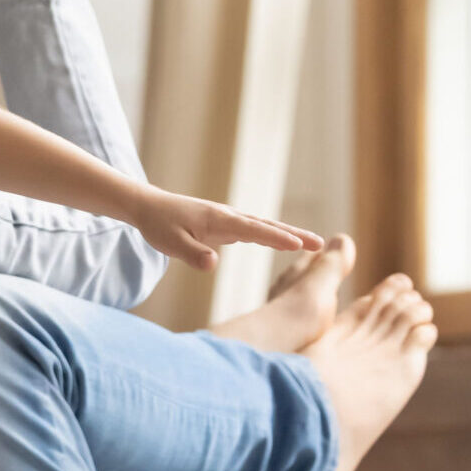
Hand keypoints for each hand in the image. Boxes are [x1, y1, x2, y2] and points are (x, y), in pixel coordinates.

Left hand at [129, 187, 324, 270]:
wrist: (149, 207)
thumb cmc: (158, 225)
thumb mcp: (170, 243)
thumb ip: (192, 254)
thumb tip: (214, 264)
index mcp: (219, 219)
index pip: (253, 230)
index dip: (276, 239)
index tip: (300, 246)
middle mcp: (229, 217)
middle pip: (267, 226)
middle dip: (294, 235)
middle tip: (321, 244)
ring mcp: (229, 220)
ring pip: (264, 227)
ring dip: (288, 235)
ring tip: (313, 245)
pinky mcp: (226, 226)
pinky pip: (255, 231)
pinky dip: (273, 236)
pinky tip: (285, 243)